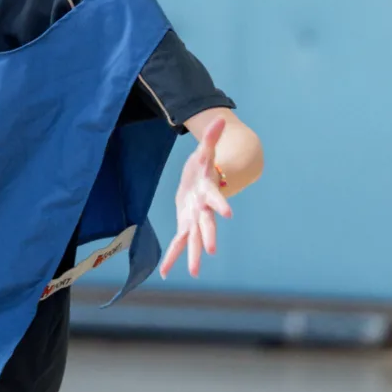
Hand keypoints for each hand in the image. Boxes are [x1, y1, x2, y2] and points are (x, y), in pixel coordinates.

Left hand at [159, 115, 233, 278]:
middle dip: (207, 236)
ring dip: (192, 255)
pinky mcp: (185, 224)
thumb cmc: (203, 165)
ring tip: (193, 272)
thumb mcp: (205, 150)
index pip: (216, 198)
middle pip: (207, 224)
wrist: (203, 180)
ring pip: (193, 239)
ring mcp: (195, 219)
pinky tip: (164, 272)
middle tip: (211, 251)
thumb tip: (221, 119)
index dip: (221, 204)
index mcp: (208, 192)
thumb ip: (212, 136)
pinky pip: (178, 242)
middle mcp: (203, 209)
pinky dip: (172, 257)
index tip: (227, 214)